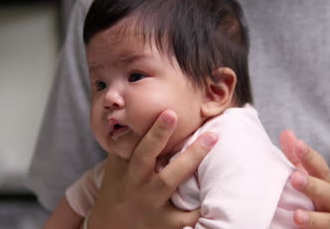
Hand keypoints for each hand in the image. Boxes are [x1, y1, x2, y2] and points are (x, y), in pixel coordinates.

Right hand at [88, 110, 217, 228]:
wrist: (112, 228)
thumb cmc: (120, 191)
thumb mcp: (117, 169)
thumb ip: (127, 145)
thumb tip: (136, 115)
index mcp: (127, 169)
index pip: (136, 145)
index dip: (151, 129)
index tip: (168, 111)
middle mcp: (137, 184)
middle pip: (146, 157)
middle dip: (159, 135)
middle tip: (175, 114)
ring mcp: (151, 204)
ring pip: (169, 179)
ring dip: (190, 158)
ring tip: (211, 138)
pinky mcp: (166, 224)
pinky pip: (186, 216)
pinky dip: (200, 207)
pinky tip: (217, 193)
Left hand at [280, 130, 329, 228]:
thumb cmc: (319, 197)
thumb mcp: (309, 177)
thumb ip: (296, 157)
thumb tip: (287, 133)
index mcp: (325, 184)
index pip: (319, 167)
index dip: (309, 156)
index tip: (298, 144)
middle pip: (326, 192)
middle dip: (312, 185)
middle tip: (295, 178)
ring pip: (328, 220)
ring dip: (313, 219)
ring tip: (297, 216)